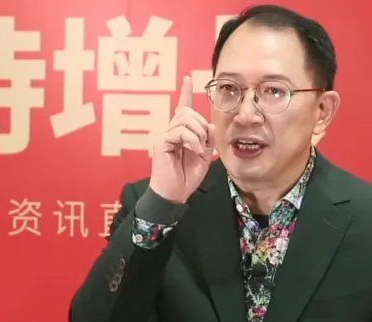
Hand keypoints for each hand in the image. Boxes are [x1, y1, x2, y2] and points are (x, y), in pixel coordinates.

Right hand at [149, 76, 215, 203]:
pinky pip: (180, 132)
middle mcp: (171, 132)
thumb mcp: (205, 156)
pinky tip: (194, 151)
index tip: (188, 78)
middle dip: (202, 124)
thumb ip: (208, 140)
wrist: (174, 194)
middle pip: (188, 112)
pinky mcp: (162, 143)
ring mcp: (165, 136)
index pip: (183, 108)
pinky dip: (192, 140)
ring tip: (199, 149)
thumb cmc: (186, 177)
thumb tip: (210, 125)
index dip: (185, 92)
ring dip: (198, 133)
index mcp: (181, 133)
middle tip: (204, 143)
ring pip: (185, 119)